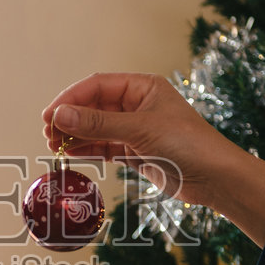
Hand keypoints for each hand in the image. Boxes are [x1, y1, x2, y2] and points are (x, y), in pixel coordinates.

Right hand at [40, 72, 238, 206]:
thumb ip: (99, 123)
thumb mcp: (140, 129)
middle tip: (48, 133)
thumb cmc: (187, 144)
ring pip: (97, 128)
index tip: (50, 115)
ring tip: (53, 145)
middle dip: (70, 119)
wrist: (216, 178)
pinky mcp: (136, 153)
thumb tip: (60, 115)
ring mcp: (136, 130)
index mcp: (142, 87)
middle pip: (94, 107)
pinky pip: (105, 147)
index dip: (70, 99)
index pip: (97, 86)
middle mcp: (137, 105)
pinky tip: (70, 153)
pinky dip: (87, 150)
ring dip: (75, 135)